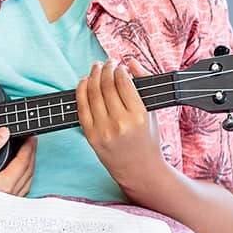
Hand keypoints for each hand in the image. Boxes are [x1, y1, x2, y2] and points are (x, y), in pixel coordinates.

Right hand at [0, 127, 35, 232]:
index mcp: (5, 186)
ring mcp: (5, 205)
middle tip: (30, 142)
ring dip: (28, 168)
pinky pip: (19, 191)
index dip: (28, 146)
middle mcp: (9, 197)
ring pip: (25, 183)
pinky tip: (15, 176)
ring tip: (25, 156)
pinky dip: (21, 179)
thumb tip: (3, 134)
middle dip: (31, 155)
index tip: (30, 136)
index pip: (24, 162)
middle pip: (28, 172)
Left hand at [76, 59, 163, 191]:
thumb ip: (143, 85)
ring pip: (92, 93)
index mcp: (138, 116)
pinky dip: (81, 90)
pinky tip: (85, 81)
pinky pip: (81, 107)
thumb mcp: (152, 113)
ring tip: (97, 68)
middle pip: (106, 86)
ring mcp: (103, 130)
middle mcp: (120, 123)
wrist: (139, 170)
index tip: (120, 64)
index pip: (124, 83)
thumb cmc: (148, 140)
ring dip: (93, 76)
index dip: (119, 69)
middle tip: (107, 62)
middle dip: (106, 69)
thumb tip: (131, 62)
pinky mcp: (90, 135)